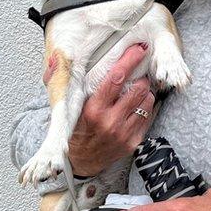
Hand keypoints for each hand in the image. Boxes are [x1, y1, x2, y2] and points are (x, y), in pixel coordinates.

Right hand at [67, 43, 155, 176]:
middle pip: (138, 88)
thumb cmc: (76, 129)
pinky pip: (149, 116)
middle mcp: (110, 121)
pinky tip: (137, 106)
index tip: (138, 49)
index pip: (116, 78)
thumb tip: (61, 57)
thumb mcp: (68, 106)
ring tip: (136, 90)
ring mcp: (124, 133)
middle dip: (140, 77)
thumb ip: (64, 81)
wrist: (81, 161)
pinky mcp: (133, 142)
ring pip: (147, 101)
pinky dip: (145, 107)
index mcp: (93, 109)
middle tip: (137, 73)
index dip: (130, 60)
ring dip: (145, 92)